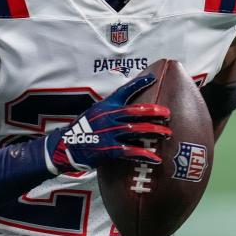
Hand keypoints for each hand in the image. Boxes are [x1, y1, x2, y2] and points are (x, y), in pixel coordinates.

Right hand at [45, 74, 170, 173]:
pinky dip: (144, 154)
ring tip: (167, 134)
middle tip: (168, 113)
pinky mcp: (109, 149)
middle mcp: (109, 117)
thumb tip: (129, 108)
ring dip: (154, 131)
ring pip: (136, 129)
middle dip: (154, 111)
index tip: (153, 78)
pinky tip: (156, 158)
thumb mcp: (95, 112)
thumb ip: (111, 109)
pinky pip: (130, 151)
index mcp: (106, 106)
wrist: (67, 145)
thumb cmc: (84, 129)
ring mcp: (109, 133)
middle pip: (135, 111)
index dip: (139, 83)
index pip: (124, 91)